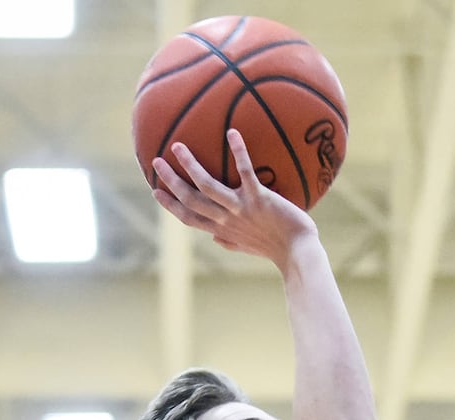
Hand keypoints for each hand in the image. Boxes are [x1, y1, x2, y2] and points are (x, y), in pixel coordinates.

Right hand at [150, 129, 316, 270]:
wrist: (299, 252)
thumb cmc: (276, 248)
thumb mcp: (248, 246)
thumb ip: (230, 241)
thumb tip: (215, 238)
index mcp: (223, 230)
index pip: (189, 217)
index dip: (171, 205)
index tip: (156, 191)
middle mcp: (227, 220)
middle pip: (190, 199)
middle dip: (171, 181)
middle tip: (156, 161)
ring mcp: (241, 208)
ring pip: (207, 186)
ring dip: (190, 166)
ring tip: (177, 146)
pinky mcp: (260, 198)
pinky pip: (246, 172)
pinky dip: (239, 152)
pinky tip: (231, 132)